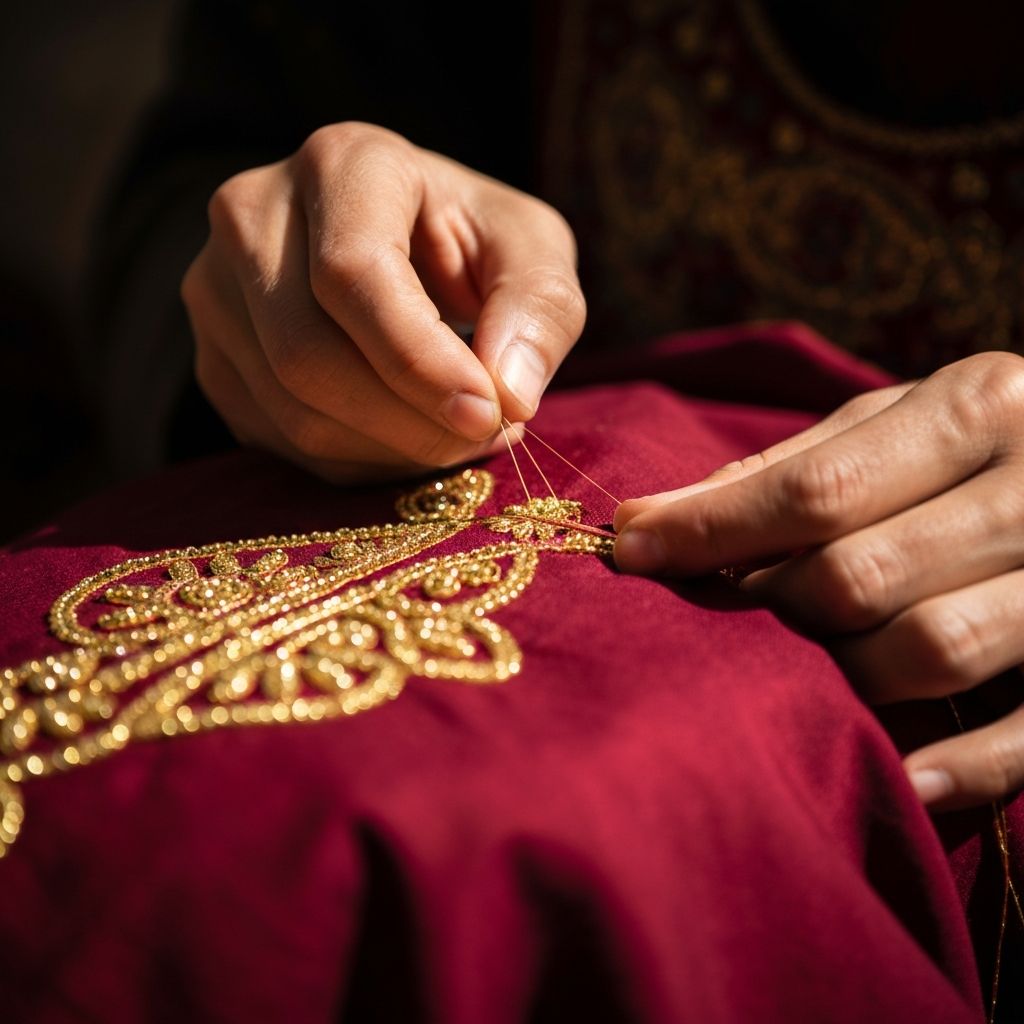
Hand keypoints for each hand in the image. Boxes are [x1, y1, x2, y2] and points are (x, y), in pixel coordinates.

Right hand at [181, 122, 584, 480]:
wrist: (398, 246)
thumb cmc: (470, 243)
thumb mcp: (530, 251)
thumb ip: (540, 309)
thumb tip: (511, 395)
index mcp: (341, 163)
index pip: (353, 272)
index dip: (419, 359)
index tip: (489, 413)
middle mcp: (252, 215)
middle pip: (307, 353)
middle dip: (408, 422)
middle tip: (484, 435)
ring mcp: (216, 290)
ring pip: (291, 410)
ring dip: (392, 450)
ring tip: (458, 433)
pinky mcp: (213, 359)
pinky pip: (281, 442)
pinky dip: (360, 463)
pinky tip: (408, 438)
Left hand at [614, 352, 1023, 810]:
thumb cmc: (981, 446)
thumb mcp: (900, 423)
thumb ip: (797, 466)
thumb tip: (660, 515)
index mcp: (982, 407)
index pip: (817, 489)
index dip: (710, 528)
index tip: (629, 547)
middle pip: (860, 575)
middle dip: (770, 606)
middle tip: (721, 615)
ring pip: (928, 651)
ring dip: (839, 675)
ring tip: (794, 671)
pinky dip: (954, 765)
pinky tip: (896, 775)